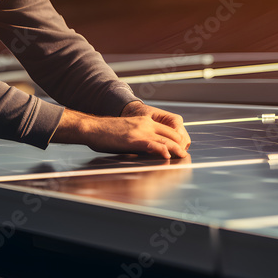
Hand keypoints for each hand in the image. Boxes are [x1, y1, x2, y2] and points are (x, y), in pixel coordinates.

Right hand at [52, 102, 189, 158]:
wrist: (92, 128)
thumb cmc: (106, 132)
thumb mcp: (127, 131)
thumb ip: (139, 138)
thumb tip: (147, 150)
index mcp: (144, 120)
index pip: (167, 129)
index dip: (176, 139)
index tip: (181, 148)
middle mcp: (145, 124)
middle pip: (170, 133)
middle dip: (179, 144)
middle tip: (185, 154)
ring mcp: (141, 131)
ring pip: (165, 139)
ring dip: (176, 149)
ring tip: (183, 156)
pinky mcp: (134, 139)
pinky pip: (153, 144)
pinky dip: (162, 150)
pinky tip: (167, 156)